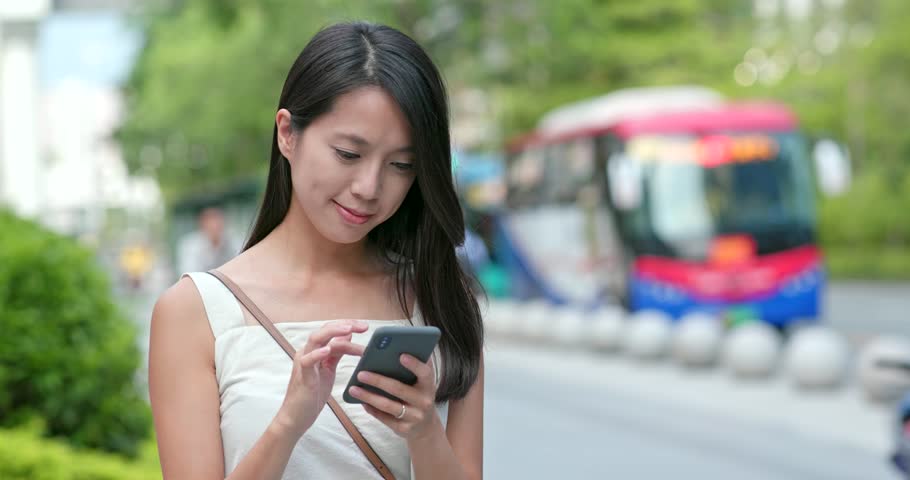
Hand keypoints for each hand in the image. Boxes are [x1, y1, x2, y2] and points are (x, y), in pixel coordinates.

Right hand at [274, 319, 367, 438]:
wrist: (297, 417)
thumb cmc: (312, 394)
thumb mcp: (329, 369)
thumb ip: (337, 352)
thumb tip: (348, 335)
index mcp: (314, 350)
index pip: (330, 330)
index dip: (347, 325)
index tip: (364, 326)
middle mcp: (307, 352)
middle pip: (324, 330)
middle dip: (345, 325)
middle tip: (363, 327)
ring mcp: (303, 363)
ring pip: (315, 340)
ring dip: (333, 333)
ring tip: (349, 329)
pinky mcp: (303, 377)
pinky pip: (307, 361)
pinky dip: (317, 354)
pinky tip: (328, 350)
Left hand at [347, 354, 439, 439]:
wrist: (425, 426)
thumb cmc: (419, 396)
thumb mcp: (422, 383)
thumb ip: (415, 367)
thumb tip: (400, 346)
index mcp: (429, 385)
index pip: (425, 373)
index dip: (414, 364)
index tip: (401, 355)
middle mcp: (424, 401)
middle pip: (398, 389)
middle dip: (378, 380)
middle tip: (361, 373)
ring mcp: (414, 417)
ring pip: (388, 405)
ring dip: (369, 396)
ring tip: (353, 388)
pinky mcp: (403, 429)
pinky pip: (384, 418)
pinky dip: (371, 409)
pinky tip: (361, 401)